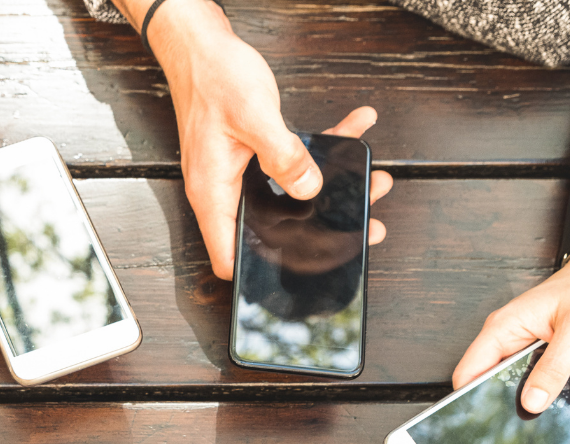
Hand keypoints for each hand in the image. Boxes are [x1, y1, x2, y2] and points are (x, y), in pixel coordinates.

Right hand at [142, 0, 387, 278]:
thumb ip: (284, 156)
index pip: (230, 257)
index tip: (305, 271)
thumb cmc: (212, 76)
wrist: (199, 45)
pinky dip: (324, 149)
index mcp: (215, 194)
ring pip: (292, 196)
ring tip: (371, 177)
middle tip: (364, 223)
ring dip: (332, 186)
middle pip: (274, 229)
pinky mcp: (254, 157)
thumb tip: (310, 188)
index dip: (261, 272)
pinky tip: (353, 130)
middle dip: (319, 227)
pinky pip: (293, 163)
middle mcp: (225, 191)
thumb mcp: (255, 116)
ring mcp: (241, 175)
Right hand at [451, 244, 569, 443]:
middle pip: (504, 388)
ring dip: (567, 397)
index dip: (472, 401)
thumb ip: (555, 368)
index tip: (487, 424)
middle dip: (528, 409)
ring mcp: (536, 352)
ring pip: (539, 390)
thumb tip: (532, 403)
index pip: (470, 373)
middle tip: (549, 424)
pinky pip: (565, 381)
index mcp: (504, 330)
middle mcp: (515, 343)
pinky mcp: (557, 357)